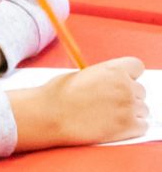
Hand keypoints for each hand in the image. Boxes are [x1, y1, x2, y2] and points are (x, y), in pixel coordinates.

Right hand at [11, 57, 148, 149]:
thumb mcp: (83, 74)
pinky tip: (114, 125)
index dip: (129, 74)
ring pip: (142, 109)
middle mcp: (125, 86)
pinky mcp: (129, 127)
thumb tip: (114, 83)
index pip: (137, 67)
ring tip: (108, 115)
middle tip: (108, 102)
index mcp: (113, 69)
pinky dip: (132, 127)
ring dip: (130, 112)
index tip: (121, 81)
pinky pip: (142, 126)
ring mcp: (129, 107)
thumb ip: (105, 77)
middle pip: (140, 90)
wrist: (51, 115)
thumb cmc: (60, 94)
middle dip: (127, 96)